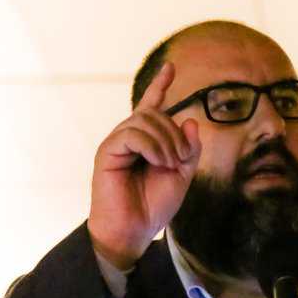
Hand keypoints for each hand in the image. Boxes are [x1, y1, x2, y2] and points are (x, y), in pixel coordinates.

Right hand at [87, 61, 201, 269]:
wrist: (133, 230)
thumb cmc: (153, 206)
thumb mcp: (181, 175)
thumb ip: (189, 149)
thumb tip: (190, 119)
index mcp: (146, 142)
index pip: (151, 106)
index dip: (159, 86)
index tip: (170, 67)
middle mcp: (129, 138)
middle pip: (155, 114)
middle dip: (175, 134)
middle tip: (179, 160)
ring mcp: (116, 143)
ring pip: (145, 121)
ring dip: (165, 141)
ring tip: (169, 164)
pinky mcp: (107, 152)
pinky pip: (132, 134)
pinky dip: (151, 146)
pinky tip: (158, 161)